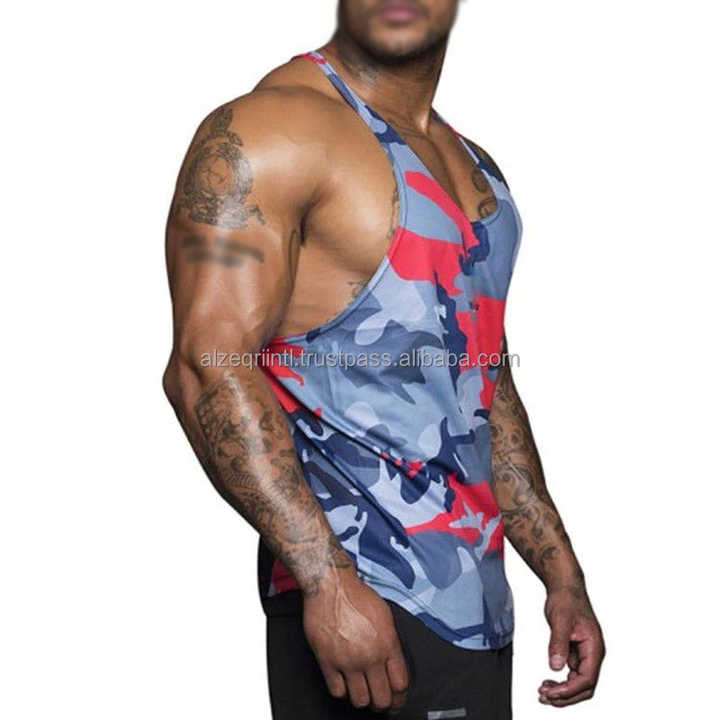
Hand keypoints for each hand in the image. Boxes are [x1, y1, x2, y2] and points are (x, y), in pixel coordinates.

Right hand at [303, 570, 409, 711]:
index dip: (400, 697)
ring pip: (360, 700)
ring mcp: (348, 661)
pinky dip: (342, 690)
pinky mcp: (327, 661)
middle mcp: (370, 656)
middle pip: (382, 699)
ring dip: (362, 699)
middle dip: (383, 704)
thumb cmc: (357, 595)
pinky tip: (344, 682)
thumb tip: (393, 665)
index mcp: (388, 643)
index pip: (400, 684)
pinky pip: (337, 691)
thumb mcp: (385, 616)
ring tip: (362, 692)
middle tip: (380, 702)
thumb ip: (391, 643)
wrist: (332, 586)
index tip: (396, 699)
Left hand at [539, 585, 604, 706]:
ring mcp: (585, 654)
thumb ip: (558, 643)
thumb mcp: (560, 621)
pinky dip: (561, 682)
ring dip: (563, 691)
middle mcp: (593, 654)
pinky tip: (548, 682)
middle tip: (545, 696)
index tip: (552, 693)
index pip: (587, 679)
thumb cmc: (567, 600)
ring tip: (544, 692)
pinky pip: (572, 674)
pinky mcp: (577, 652)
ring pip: (579, 683)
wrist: (565, 588)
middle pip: (585, 687)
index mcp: (594, 647)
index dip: (569, 690)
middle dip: (566, 696)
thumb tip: (555, 666)